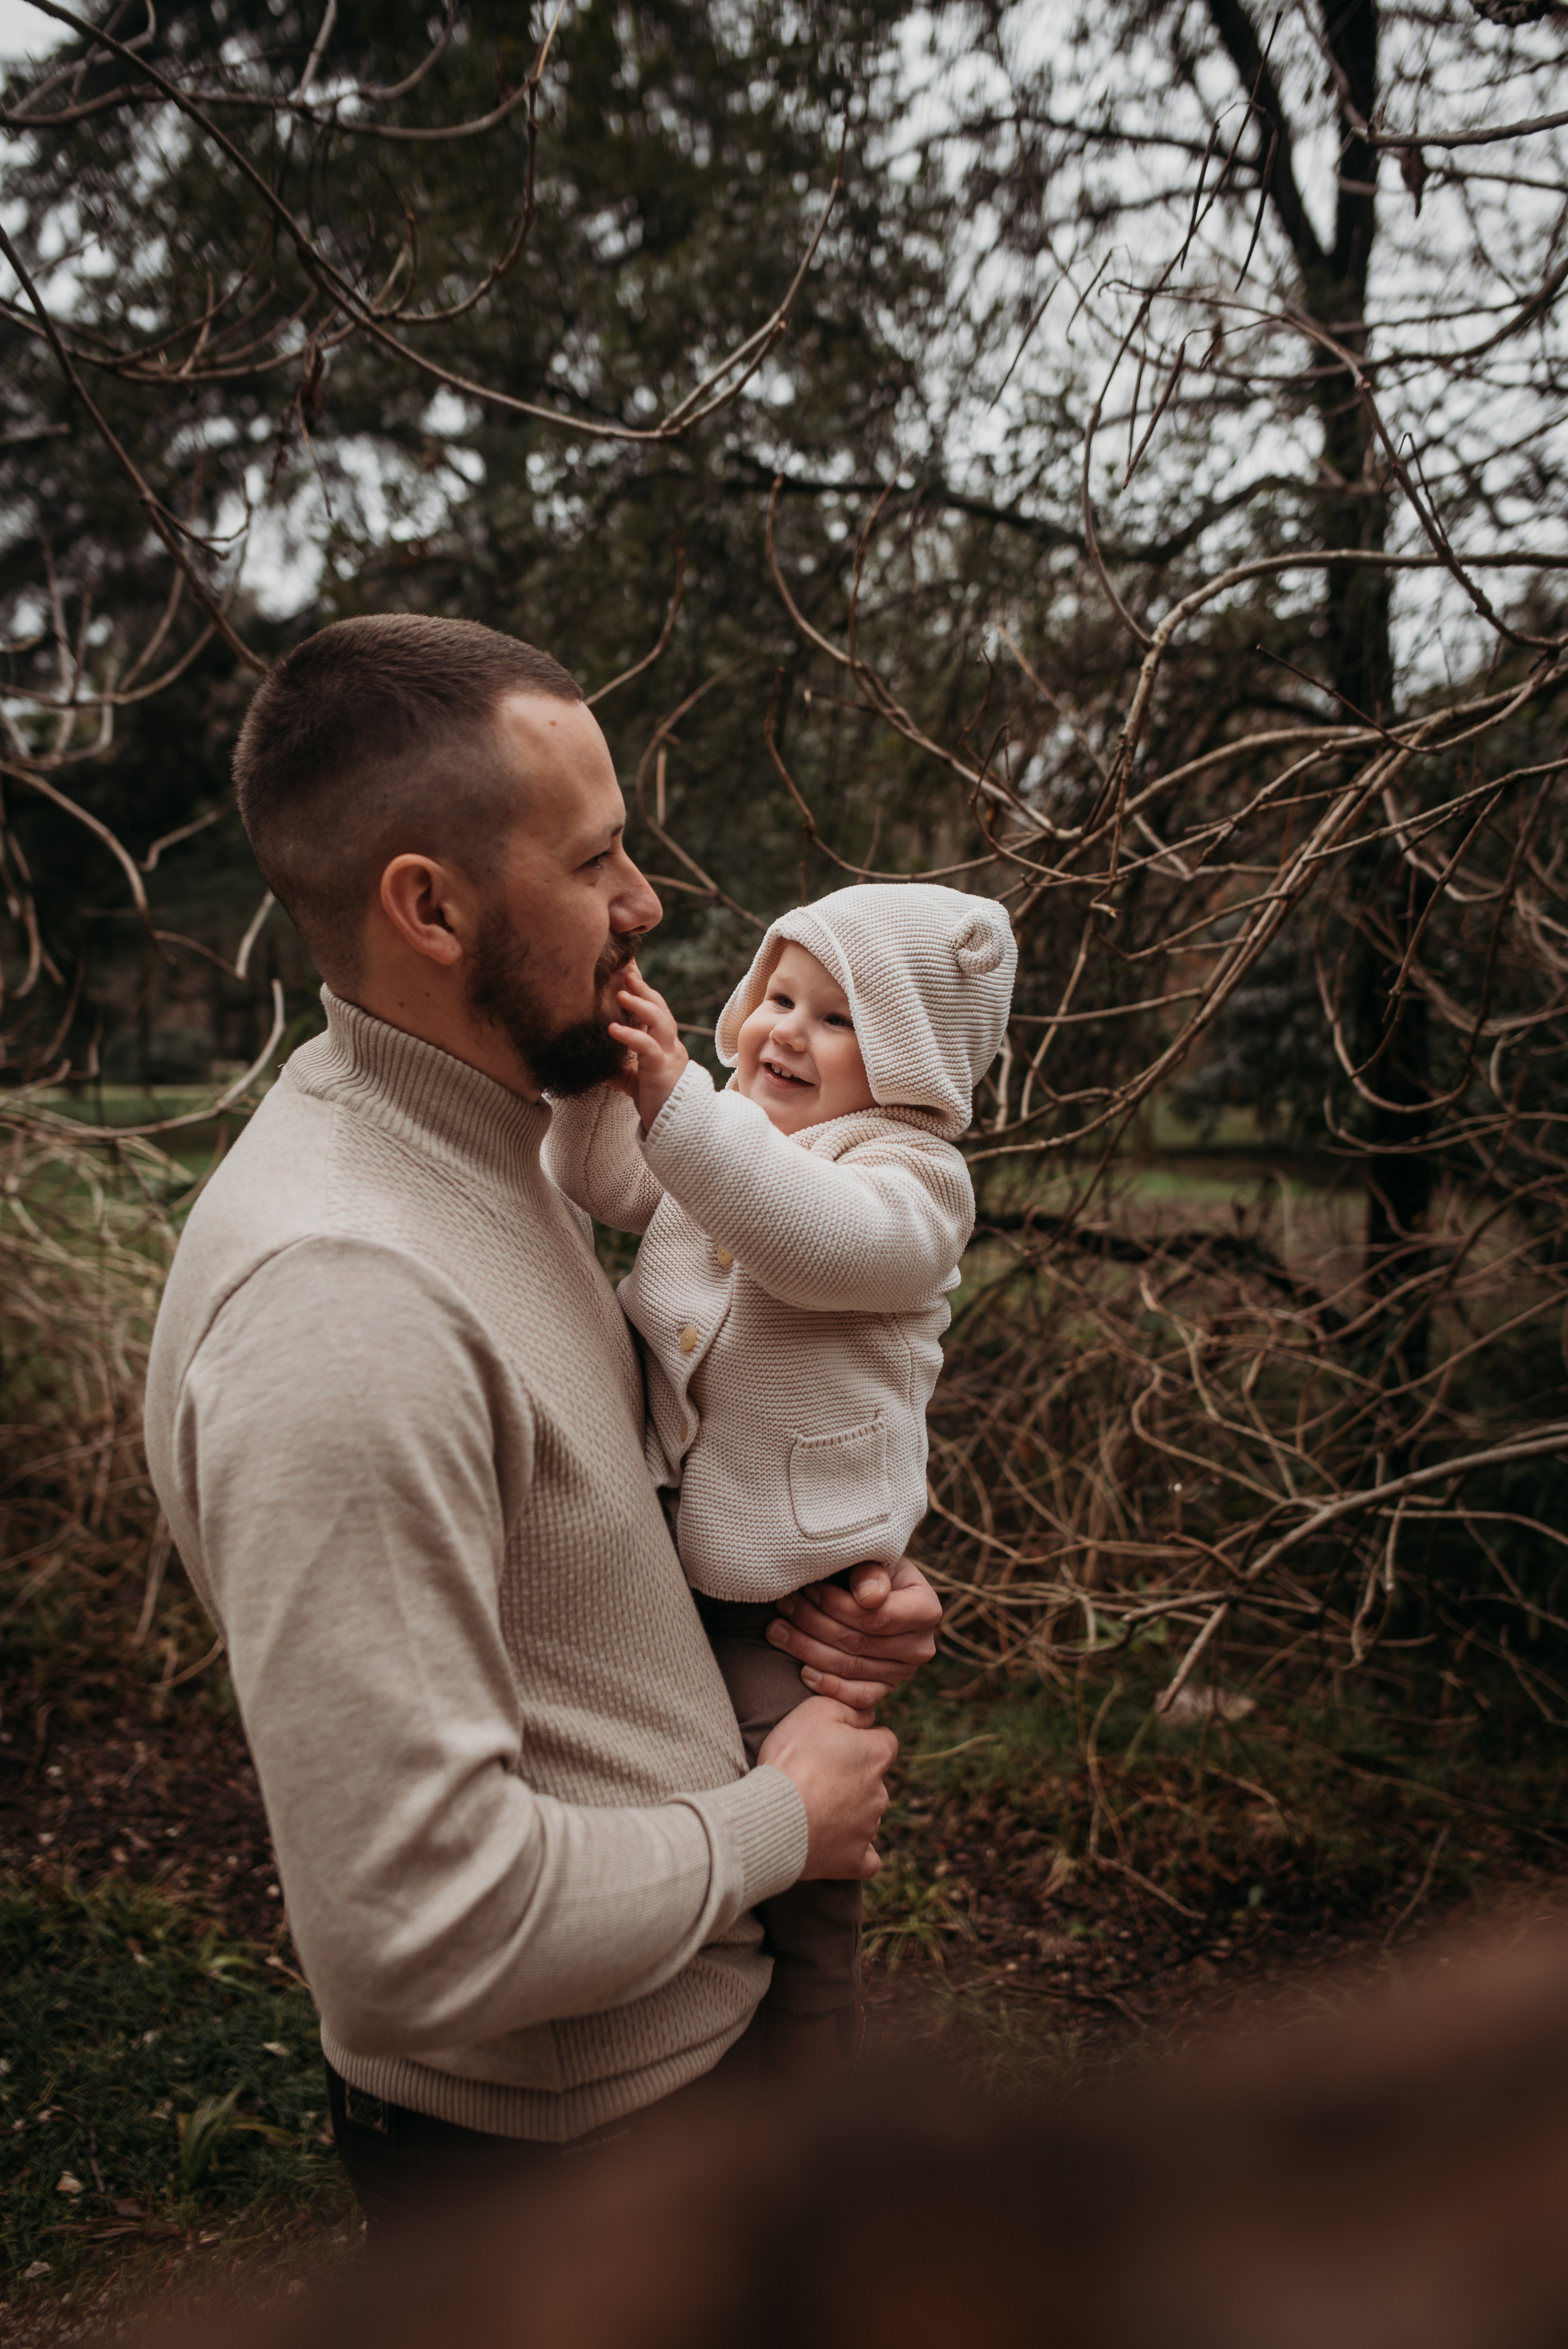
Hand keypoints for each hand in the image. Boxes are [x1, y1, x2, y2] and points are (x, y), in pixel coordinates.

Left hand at [606, 962, 689, 1129]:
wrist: (675, 1128)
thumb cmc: (656, 1102)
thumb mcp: (633, 1082)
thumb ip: (621, 1070)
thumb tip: (599, 1064)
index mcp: (663, 1044)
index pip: (654, 1010)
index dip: (642, 991)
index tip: (628, 970)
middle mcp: (669, 1045)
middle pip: (660, 1009)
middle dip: (643, 989)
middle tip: (626, 971)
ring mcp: (668, 1055)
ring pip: (660, 1022)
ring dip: (641, 1005)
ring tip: (621, 992)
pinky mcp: (662, 1069)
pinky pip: (647, 1047)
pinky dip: (631, 1035)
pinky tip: (613, 1028)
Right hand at [758, 1695, 896, 1880]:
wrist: (772, 1815)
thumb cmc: (792, 1759)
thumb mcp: (817, 1711)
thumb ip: (850, 1709)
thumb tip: (868, 1716)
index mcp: (876, 1755)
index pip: (884, 1741)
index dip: (860, 1739)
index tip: (834, 1744)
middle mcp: (880, 1793)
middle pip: (873, 1780)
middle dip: (852, 1777)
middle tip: (814, 1776)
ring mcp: (868, 1829)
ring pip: (866, 1815)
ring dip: (847, 1811)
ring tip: (810, 1808)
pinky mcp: (853, 1861)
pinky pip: (866, 1859)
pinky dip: (854, 1852)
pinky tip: (837, 1845)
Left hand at [767, 1557, 941, 1712]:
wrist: (868, 1591)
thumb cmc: (866, 1569)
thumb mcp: (872, 1558)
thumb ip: (871, 1572)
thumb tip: (870, 1598)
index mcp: (926, 1609)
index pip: (878, 1617)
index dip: (838, 1605)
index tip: (808, 1588)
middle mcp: (920, 1646)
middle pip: (859, 1643)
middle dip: (814, 1623)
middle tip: (783, 1606)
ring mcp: (903, 1673)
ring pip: (851, 1668)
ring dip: (808, 1649)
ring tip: (777, 1629)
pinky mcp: (884, 1690)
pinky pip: (858, 1698)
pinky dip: (829, 1687)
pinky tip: (802, 1671)